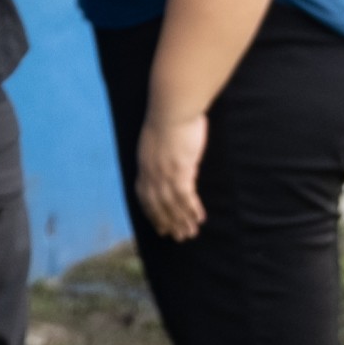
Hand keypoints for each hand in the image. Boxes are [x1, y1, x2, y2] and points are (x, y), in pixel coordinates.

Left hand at [135, 107, 210, 241]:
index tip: (158, 225)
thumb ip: (160, 151)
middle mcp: (151, 172)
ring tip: (190, 234)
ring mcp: (165, 173)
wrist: (172, 107)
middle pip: (157, 205)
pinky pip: (186, 197)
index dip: (151, 212)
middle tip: (176, 237)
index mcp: (144, 164)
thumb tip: (170, 158)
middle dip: (167, 222)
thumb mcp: (157, 137)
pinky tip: (199, 218)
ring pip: (172, 205)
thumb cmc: (169, 116)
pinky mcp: (180, 170)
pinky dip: (192, 210)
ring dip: (181, 221)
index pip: (144, 195)